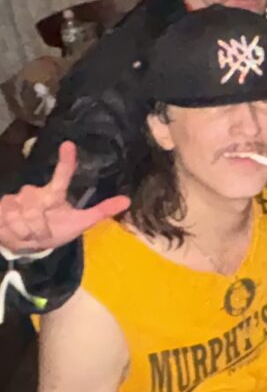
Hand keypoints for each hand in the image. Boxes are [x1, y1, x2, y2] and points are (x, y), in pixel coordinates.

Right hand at [0, 143, 129, 256]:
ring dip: (28, 230)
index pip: (62, 174)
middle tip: (43, 233)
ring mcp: (16, 199)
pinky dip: (15, 232)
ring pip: (23, 214)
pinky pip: (8, 219)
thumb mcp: (79, 223)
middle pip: (37, 205)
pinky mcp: (2, 207)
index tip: (69, 144)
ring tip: (29, 234)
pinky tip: (14, 233)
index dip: (66, 160)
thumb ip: (101, 211)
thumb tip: (128, 200)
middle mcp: (35, 192)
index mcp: (55, 193)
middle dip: (40, 225)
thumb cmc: (55, 231)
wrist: (28, 247)